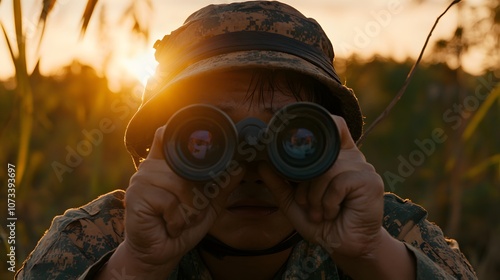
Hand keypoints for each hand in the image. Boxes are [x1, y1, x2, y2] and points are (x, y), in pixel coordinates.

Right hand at [121, 126, 241, 274]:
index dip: (181, 134)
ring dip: (189, 209)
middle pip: (184, 165)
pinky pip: (169, 202)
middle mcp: (150, 167)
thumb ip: (221, 186)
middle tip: (192, 210)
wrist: (161, 254)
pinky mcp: (136, 197)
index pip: (167, 135)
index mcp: (164, 164)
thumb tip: (240, 166)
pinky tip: (171, 227)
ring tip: (182, 219)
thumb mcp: (208, 205)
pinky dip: (177, 219)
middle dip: (197, 193)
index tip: (201, 140)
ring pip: (179, 184)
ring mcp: (140, 181)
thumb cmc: (182, 225)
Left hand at [259, 115, 384, 257]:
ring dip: (315, 197)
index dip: (323, 122)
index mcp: (337, 156)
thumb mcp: (294, 202)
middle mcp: (352, 157)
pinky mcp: (370, 181)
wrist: (345, 246)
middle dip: (305, 184)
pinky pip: (338, 183)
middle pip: (320, 154)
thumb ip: (279, 183)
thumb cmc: (322, 222)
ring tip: (319, 213)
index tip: (300, 134)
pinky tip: (333, 213)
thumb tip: (262, 164)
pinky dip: (329, 202)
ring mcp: (363, 167)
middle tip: (306, 204)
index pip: (335, 125)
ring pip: (326, 170)